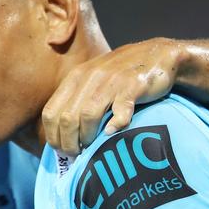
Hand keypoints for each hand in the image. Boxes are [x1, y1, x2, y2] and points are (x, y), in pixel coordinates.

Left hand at [43, 37, 183, 154]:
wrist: (157, 54)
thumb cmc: (121, 74)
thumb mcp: (91, 81)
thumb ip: (76, 100)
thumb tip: (62, 135)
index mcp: (74, 78)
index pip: (50, 112)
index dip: (53, 135)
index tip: (61, 150)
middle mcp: (88, 78)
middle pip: (67, 118)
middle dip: (69, 142)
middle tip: (77, 154)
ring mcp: (111, 81)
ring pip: (88, 115)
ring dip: (88, 137)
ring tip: (92, 147)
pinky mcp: (133, 86)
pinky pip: (120, 110)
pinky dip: (115, 125)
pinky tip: (113, 133)